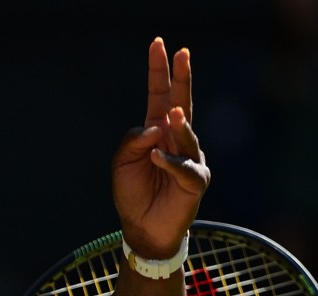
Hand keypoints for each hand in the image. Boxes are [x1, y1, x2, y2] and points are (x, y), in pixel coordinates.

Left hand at [111, 37, 209, 257]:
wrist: (141, 228)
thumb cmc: (132, 194)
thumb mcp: (121, 164)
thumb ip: (132, 142)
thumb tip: (154, 126)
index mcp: (156, 131)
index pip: (159, 95)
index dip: (159, 72)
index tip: (158, 45)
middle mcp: (176, 139)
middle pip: (180, 103)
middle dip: (181, 78)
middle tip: (182, 52)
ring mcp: (189, 158)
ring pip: (185, 135)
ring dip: (177, 125)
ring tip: (169, 114)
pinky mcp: (196, 180)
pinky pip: (184, 167)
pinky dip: (169, 162)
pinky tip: (155, 158)